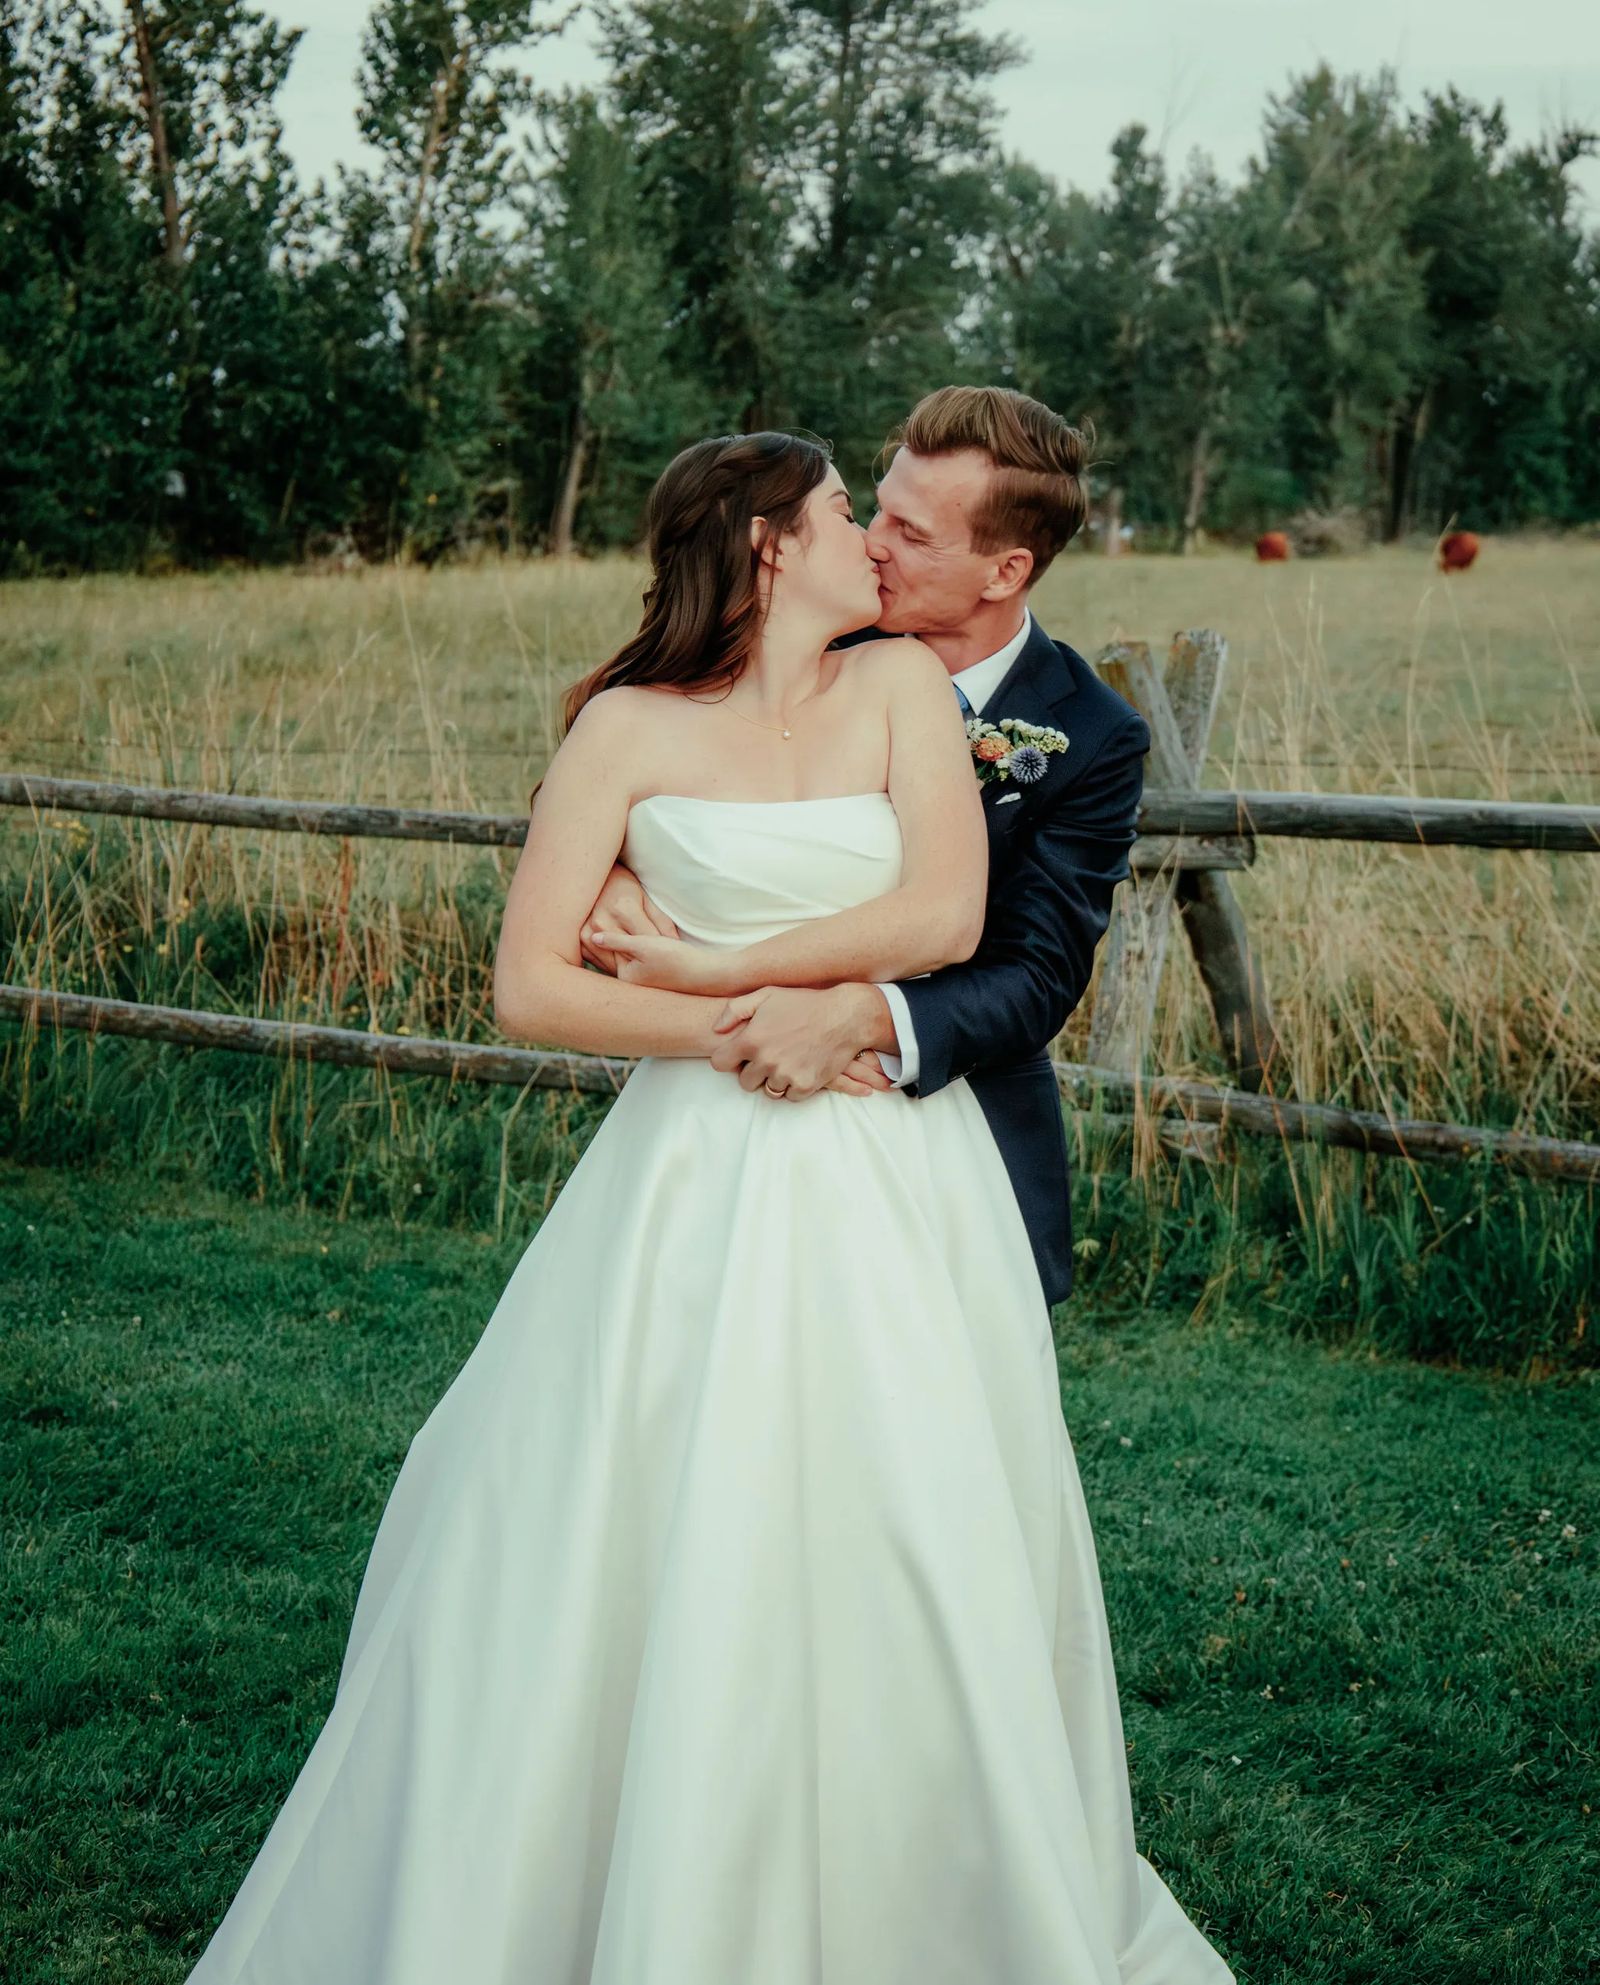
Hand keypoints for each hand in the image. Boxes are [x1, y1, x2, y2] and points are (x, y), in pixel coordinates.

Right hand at [580, 863, 678, 973]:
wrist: (592, 878)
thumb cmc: (624, 887)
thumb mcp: (645, 898)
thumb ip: (661, 921)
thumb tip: (676, 943)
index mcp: (623, 909)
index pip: (647, 941)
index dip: (660, 951)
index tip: (669, 956)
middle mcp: (604, 922)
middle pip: (631, 955)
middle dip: (645, 962)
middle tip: (657, 966)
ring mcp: (589, 932)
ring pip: (615, 963)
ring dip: (629, 968)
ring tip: (641, 967)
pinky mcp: (580, 940)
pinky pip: (600, 961)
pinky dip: (613, 965)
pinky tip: (623, 963)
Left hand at [586, 929, 736, 993]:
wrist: (709, 975)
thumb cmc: (678, 959)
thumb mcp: (646, 945)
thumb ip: (618, 941)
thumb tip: (592, 937)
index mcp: (625, 976)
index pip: (608, 949)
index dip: (605, 928)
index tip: (598, 911)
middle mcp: (631, 982)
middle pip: (616, 954)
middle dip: (613, 937)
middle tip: (603, 914)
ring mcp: (644, 980)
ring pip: (629, 954)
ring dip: (627, 941)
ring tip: (627, 925)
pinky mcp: (657, 976)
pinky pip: (641, 958)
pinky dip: (639, 947)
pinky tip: (646, 938)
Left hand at [709, 985, 889, 1100]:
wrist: (845, 1016)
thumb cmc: (804, 1003)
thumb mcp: (766, 995)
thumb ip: (735, 1010)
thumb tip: (715, 1030)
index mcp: (752, 1039)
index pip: (720, 1063)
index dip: (727, 1059)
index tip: (738, 1055)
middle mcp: (766, 1060)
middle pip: (745, 1082)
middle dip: (753, 1072)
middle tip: (768, 1058)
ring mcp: (786, 1075)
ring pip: (768, 1091)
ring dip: (774, 1080)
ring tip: (787, 1062)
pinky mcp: (805, 1085)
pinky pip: (790, 1096)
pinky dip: (794, 1086)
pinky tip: (801, 1068)